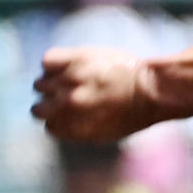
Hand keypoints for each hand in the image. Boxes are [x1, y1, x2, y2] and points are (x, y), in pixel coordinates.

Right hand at [32, 47, 153, 140]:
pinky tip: (69, 67)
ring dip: (52, 84)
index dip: (58, 121)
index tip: (68, 116)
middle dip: (50, 106)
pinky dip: (54, 65)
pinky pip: (47, 62)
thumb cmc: (136, 113)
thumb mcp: (107, 133)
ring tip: (72, 82)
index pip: (49, 127)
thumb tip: (58, 124)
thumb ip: (78, 130)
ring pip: (40, 85)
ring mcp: (71, 82)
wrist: (154, 89)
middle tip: (69, 99)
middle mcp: (70, 106)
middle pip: (38, 109)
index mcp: (76, 128)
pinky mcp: (74, 60)